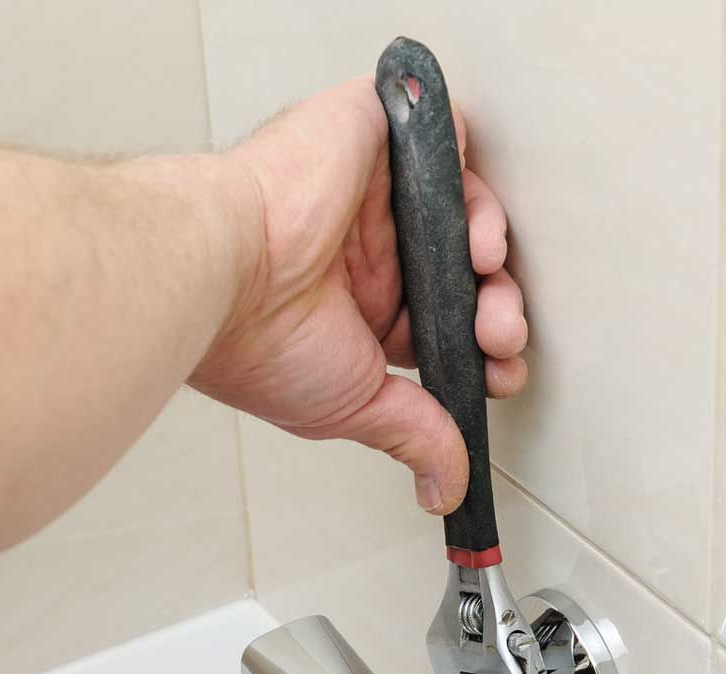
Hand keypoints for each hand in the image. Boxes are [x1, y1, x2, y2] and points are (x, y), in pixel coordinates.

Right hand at [190, 77, 528, 514]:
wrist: (225, 273)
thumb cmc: (257, 339)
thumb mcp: (355, 405)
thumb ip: (414, 437)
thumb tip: (446, 490)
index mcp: (361, 308)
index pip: (446, 321)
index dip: (485, 347)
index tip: (500, 373)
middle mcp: (368, 249)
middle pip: (464, 268)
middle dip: (497, 307)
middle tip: (497, 333)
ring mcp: (370, 190)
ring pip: (460, 205)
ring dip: (490, 246)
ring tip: (484, 274)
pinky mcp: (369, 133)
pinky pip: (440, 131)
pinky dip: (469, 174)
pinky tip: (468, 226)